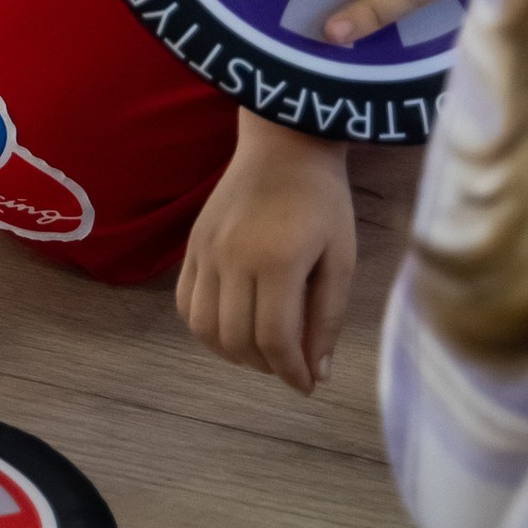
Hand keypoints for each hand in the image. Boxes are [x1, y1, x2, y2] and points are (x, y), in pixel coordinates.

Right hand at [177, 110, 355, 393]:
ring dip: (232, 352)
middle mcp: (232, 258)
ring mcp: (205, 250)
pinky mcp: (192, 245)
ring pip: (204, 328)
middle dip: (266, 366)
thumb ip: (327, 318)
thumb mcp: (341, 257)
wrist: (283, 143)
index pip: (274, 339)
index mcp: (277, 260)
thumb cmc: (322, 200)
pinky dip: (205, 328)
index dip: (291, 372)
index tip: (307, 384)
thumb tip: (317, 374)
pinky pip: (186, 303)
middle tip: (290, 365)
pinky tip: (231, 326)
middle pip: (237, 339)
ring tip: (261, 349)